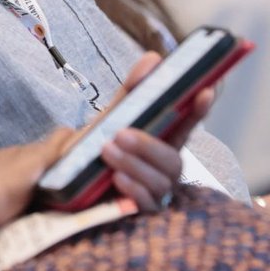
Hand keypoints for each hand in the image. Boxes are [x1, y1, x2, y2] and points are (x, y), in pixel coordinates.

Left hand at [98, 52, 213, 210]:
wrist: (66, 181)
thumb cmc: (96, 147)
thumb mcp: (112, 117)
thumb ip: (133, 90)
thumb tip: (153, 58)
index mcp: (161, 141)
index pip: (186, 126)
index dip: (198, 111)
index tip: (204, 91)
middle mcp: (163, 168)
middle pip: (173, 159)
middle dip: (149, 146)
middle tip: (120, 133)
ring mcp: (154, 192)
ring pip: (159, 182)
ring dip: (134, 164)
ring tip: (107, 151)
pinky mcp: (140, 212)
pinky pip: (146, 205)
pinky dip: (132, 190)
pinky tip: (116, 178)